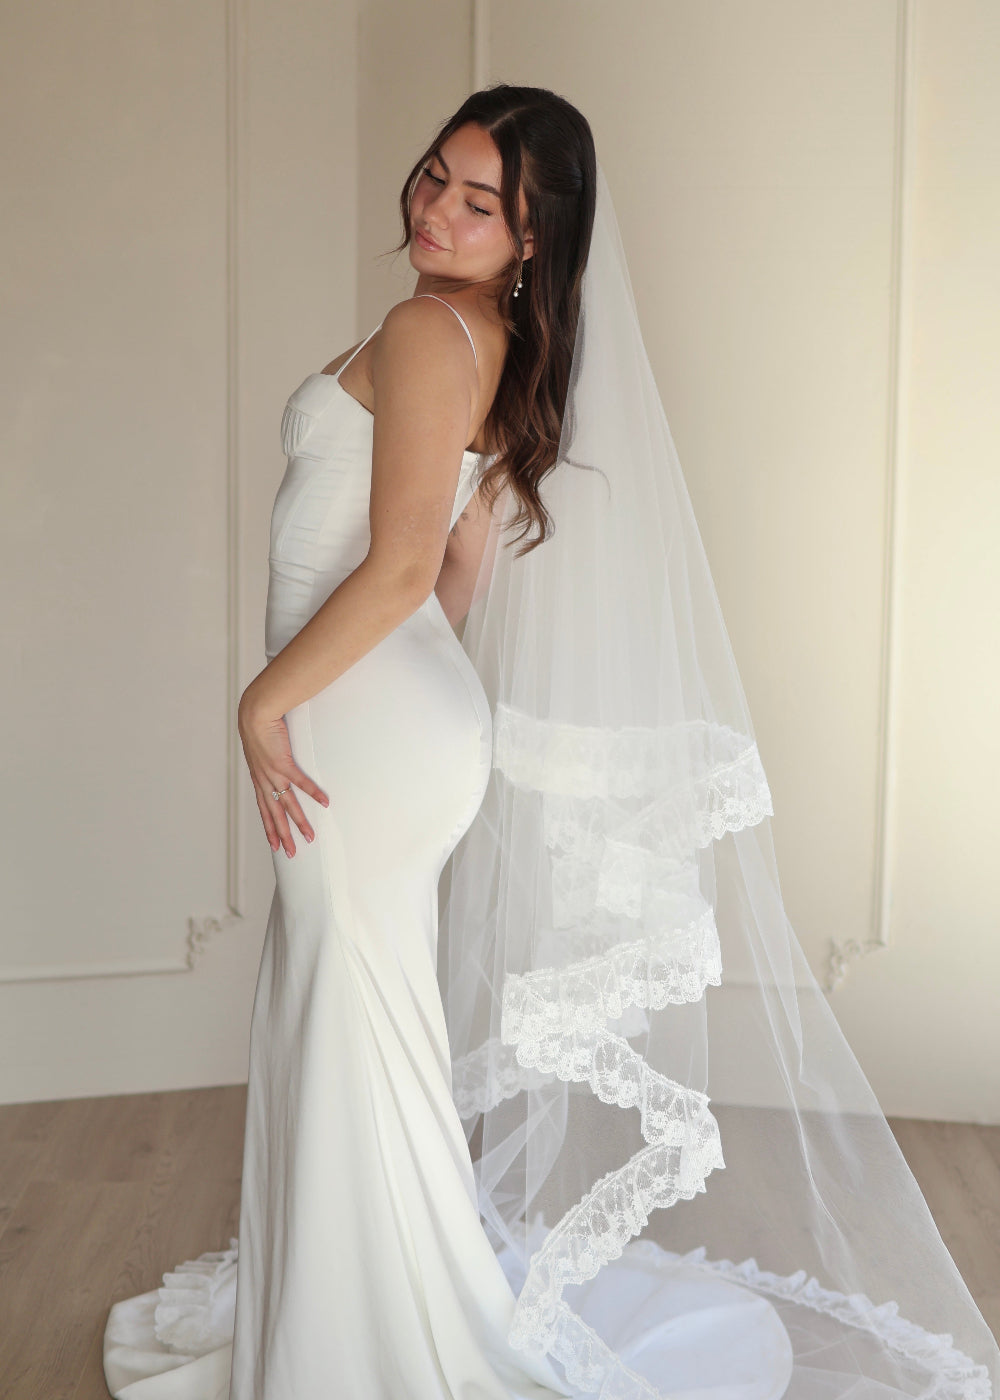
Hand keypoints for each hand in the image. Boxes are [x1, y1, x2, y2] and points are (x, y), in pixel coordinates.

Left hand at [238, 690, 329, 856]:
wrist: (254, 713)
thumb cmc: (258, 727)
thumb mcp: (260, 748)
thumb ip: (269, 758)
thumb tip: (278, 761)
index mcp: (259, 779)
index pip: (264, 810)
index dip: (269, 829)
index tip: (275, 845)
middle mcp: (264, 780)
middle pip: (275, 814)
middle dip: (283, 835)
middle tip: (292, 853)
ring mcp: (273, 773)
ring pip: (287, 804)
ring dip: (299, 822)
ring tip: (310, 836)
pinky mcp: (283, 763)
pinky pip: (300, 782)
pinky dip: (312, 793)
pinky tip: (324, 803)